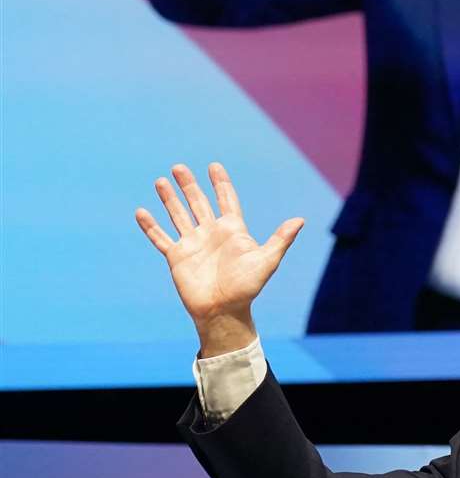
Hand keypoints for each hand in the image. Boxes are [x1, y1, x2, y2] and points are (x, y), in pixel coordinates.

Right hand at [136, 162, 302, 353]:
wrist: (223, 311)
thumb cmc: (247, 288)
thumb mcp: (267, 261)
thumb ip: (280, 239)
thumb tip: (300, 220)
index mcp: (232, 231)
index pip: (226, 200)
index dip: (221, 184)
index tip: (214, 166)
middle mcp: (211, 234)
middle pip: (198, 203)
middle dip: (189, 185)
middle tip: (179, 167)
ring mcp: (193, 244)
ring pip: (178, 215)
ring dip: (169, 199)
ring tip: (160, 181)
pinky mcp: (177, 257)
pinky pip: (161, 238)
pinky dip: (150, 226)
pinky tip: (141, 212)